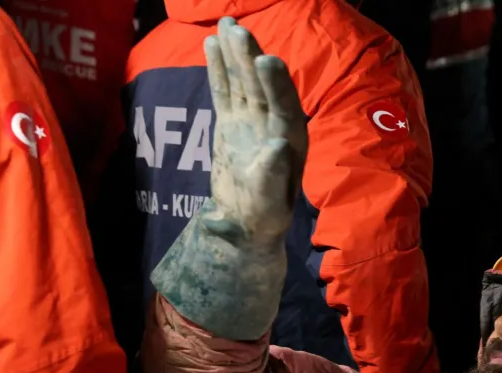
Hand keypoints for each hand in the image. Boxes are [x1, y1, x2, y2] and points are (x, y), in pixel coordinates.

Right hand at [203, 17, 307, 243]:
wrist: (246, 219)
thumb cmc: (264, 214)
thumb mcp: (269, 200)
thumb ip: (272, 174)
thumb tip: (278, 147)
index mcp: (290, 140)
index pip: (283, 106)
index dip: (276, 84)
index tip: (267, 60)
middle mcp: (274, 123)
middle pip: (261, 86)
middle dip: (251, 58)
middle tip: (239, 31)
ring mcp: (251, 119)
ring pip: (243, 81)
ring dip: (235, 54)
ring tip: (227, 25)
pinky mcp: (232, 121)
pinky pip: (224, 89)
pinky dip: (218, 68)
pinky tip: (211, 43)